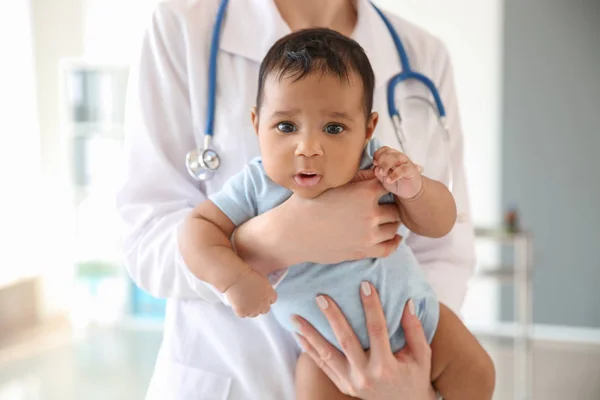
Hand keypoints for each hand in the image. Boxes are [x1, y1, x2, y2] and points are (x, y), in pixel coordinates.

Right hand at [224, 269, 276, 317]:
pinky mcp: (243, 312)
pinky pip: (243, 314)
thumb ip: (265, 288)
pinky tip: (237, 303)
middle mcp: (264, 304)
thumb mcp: (262, 279)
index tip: (261, 295)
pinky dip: (240, 310)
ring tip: (243, 302)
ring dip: (250, 309)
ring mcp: (253, 309)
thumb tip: (262, 292)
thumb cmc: (248, 273)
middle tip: (252, 300)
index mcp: (270, 294)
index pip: (272, 300)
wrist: (236, 277)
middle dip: (260, 306)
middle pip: (265, 309)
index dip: (266, 298)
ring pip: (254, 314)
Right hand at [277, 172, 402, 265]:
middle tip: (383, 205)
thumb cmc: (308, 205)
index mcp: (364, 192)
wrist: (292, 233)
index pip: (389, 185)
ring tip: (384, 220)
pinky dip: (394, 241)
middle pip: (395, 207)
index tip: (382, 187)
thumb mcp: (332, 184)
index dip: (386, 185)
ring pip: (394, 227)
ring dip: (390, 223)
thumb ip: (357, 177)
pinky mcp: (363, 251)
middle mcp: (370, 213)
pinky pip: (389, 247)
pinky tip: (394, 237)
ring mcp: (368, 235)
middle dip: (389, 205)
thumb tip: (375, 170)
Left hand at [292, 283, 435, 399]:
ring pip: (327, 355)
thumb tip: (408, 303)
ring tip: (295, 316)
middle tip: (320, 297)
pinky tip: (298, 335)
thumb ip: (414, 330)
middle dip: (332, 317)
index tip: (364, 285)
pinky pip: (322, 366)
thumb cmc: (415, 378)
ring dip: (310, 334)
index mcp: (386, 366)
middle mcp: (366, 375)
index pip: (377, 330)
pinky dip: (309, 350)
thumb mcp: (422, 357)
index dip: (371, 306)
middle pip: (346, 341)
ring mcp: (351, 382)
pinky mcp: (343, 386)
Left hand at [373, 146, 422, 199]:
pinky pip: (403, 169)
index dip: (378, 154)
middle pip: (389, 152)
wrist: (410, 191)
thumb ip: (379, 173)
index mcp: (391, 157)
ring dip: (387, 165)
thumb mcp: (384, 179)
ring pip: (396, 157)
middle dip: (381, 160)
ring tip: (382, 173)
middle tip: (379, 170)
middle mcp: (399, 157)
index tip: (374, 163)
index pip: (384, 150)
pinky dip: (395, 174)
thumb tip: (376, 168)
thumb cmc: (396, 182)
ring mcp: (406, 163)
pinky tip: (389, 180)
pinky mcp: (412, 170)